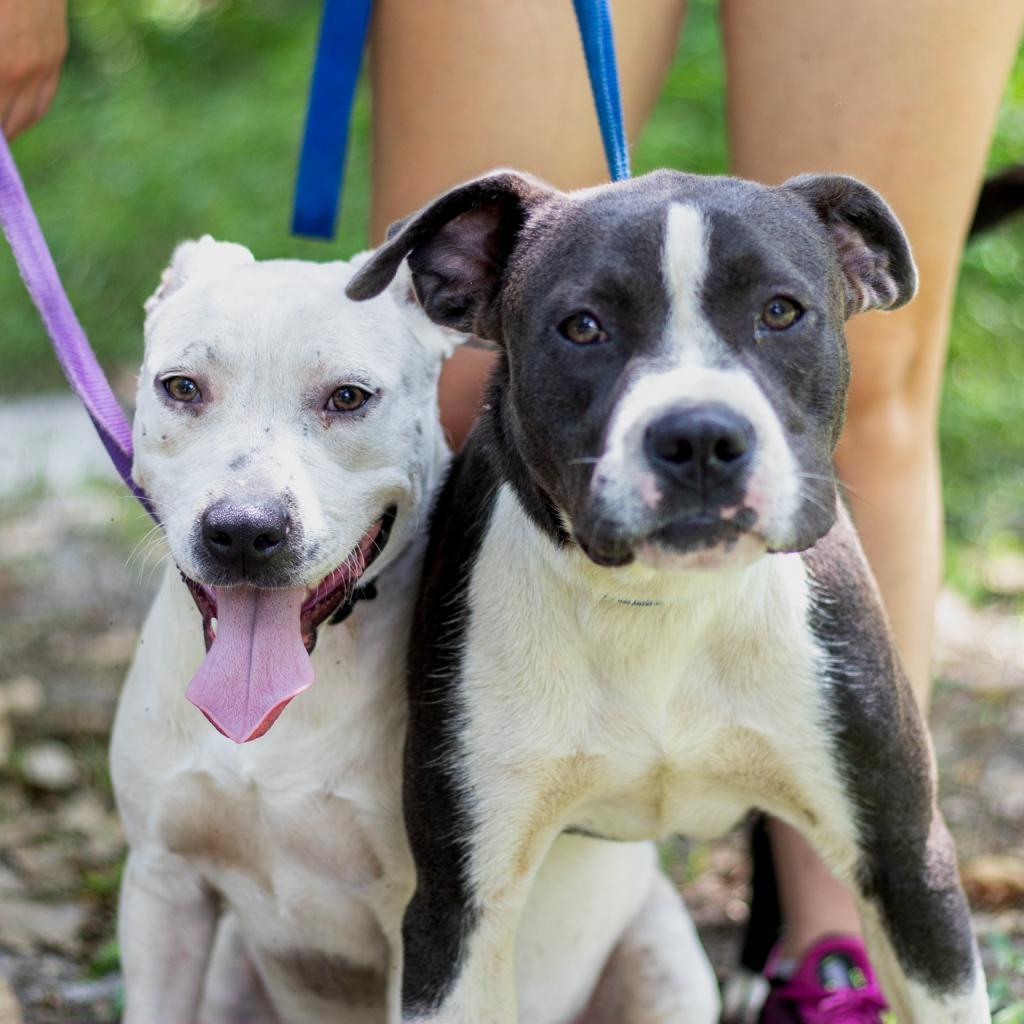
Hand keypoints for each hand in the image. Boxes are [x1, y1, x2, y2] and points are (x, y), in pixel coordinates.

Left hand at [0, 0, 66, 139]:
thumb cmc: (2, 0)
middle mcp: (19, 72)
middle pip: (5, 120)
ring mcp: (41, 66)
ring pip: (25, 116)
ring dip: (9, 132)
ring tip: (1, 141)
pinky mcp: (54, 57)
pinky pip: (42, 100)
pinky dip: (27, 117)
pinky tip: (16, 122)